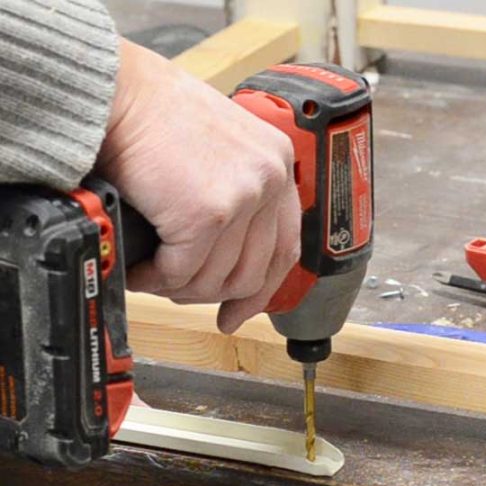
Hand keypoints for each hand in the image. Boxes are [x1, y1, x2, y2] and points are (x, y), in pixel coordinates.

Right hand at [96, 39, 300, 333]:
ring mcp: (242, 199)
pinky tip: (140, 271)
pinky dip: (156, 279)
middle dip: (212, 294)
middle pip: (252, 271)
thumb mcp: (220, 148)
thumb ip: (236, 192)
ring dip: (179, 287)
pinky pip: (182, 271)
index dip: (261, 289)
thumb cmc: (154, 114)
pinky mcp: (206, 215)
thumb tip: (228, 254)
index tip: (238, 311)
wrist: (117, 92)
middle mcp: (271, 180)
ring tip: (152, 276)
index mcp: (278, 164)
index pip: (285, 247)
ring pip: (216, 278)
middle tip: (179, 293)